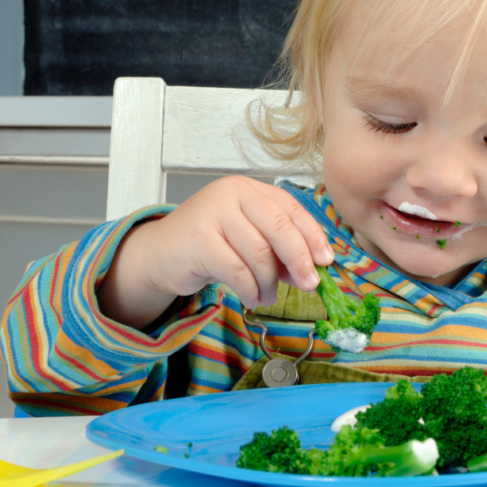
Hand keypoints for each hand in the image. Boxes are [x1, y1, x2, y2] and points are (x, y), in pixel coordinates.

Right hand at [98, 176, 334, 327]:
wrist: (160, 254)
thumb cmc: (210, 245)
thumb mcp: (249, 239)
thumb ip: (278, 248)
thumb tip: (313, 268)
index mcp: (249, 188)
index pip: (291, 208)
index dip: (313, 236)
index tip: (326, 260)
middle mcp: (231, 193)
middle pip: (279, 227)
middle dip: (299, 259)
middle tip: (309, 284)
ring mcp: (213, 213)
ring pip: (259, 253)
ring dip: (270, 282)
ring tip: (268, 296)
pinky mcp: (199, 239)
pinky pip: (237, 271)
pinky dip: (250, 289)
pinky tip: (252, 298)